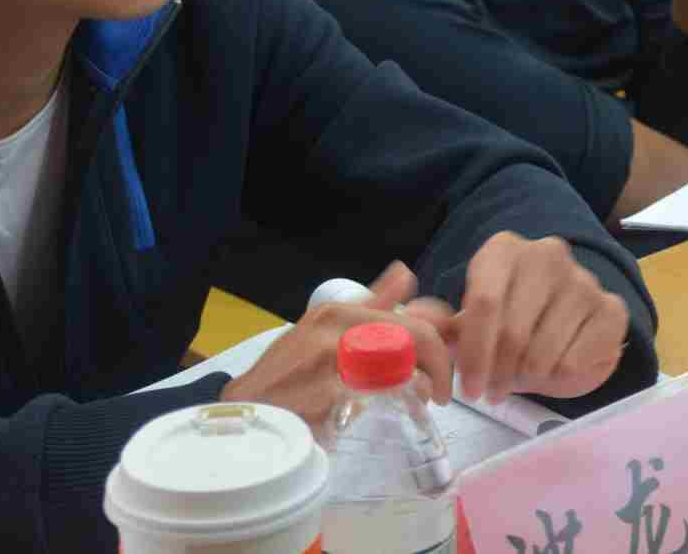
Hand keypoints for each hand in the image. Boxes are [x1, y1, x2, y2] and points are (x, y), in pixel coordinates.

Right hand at [220, 262, 456, 422]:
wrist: (244, 414)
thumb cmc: (285, 374)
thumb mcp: (323, 330)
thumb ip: (370, 305)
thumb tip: (406, 273)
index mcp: (338, 311)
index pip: (413, 315)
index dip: (440, 334)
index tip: (443, 356)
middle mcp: (336, 328)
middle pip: (417, 337)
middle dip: (440, 364)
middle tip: (441, 389)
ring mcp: (333, 360)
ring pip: (407, 363)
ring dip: (424, 383)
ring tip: (423, 397)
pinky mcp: (330, 393)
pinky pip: (384, 391)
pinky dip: (403, 398)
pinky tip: (404, 406)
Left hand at [451, 233, 628, 403]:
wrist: (569, 326)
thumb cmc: (511, 320)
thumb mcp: (473, 320)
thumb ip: (447, 326)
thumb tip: (423, 328)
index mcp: (505, 250)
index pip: (485, 303)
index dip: (474, 353)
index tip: (468, 388)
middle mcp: (547, 254)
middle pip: (513, 330)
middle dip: (497, 372)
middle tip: (491, 393)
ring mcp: (583, 280)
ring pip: (543, 351)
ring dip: (527, 378)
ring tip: (521, 378)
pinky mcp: (612, 309)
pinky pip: (575, 361)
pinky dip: (557, 378)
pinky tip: (552, 370)